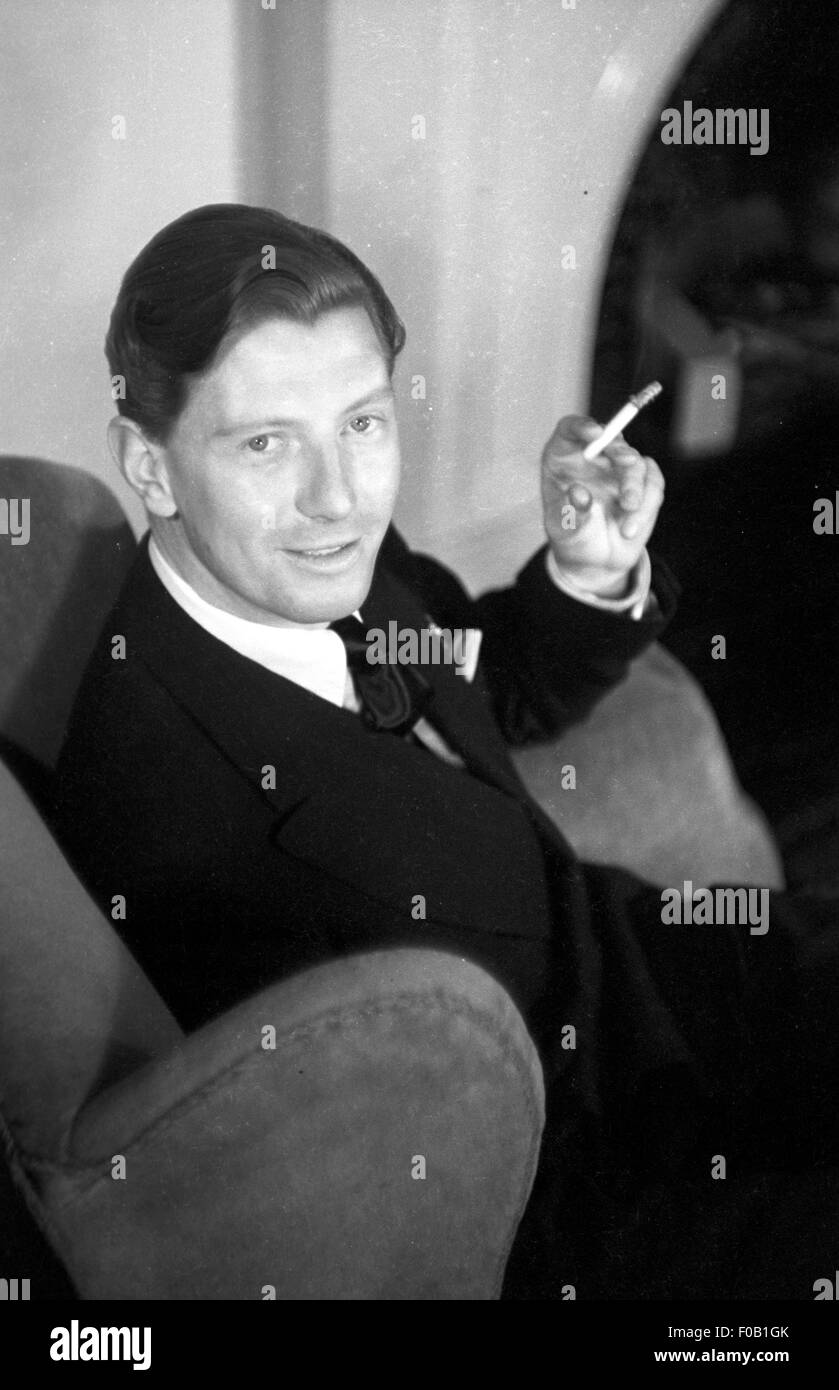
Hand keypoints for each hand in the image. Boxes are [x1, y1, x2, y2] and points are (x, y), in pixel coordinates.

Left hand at [540, 415, 664, 595]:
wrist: (596, 560)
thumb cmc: (572, 538)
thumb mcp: (564, 530)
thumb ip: (571, 512)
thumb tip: (579, 494)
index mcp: (564, 459)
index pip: (570, 429)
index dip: (582, 426)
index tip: (594, 433)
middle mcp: (593, 457)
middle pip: (610, 439)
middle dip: (620, 450)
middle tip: (628, 462)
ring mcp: (619, 467)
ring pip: (635, 463)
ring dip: (635, 489)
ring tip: (627, 527)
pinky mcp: (644, 481)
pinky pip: (653, 483)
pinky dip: (646, 506)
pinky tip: (631, 528)